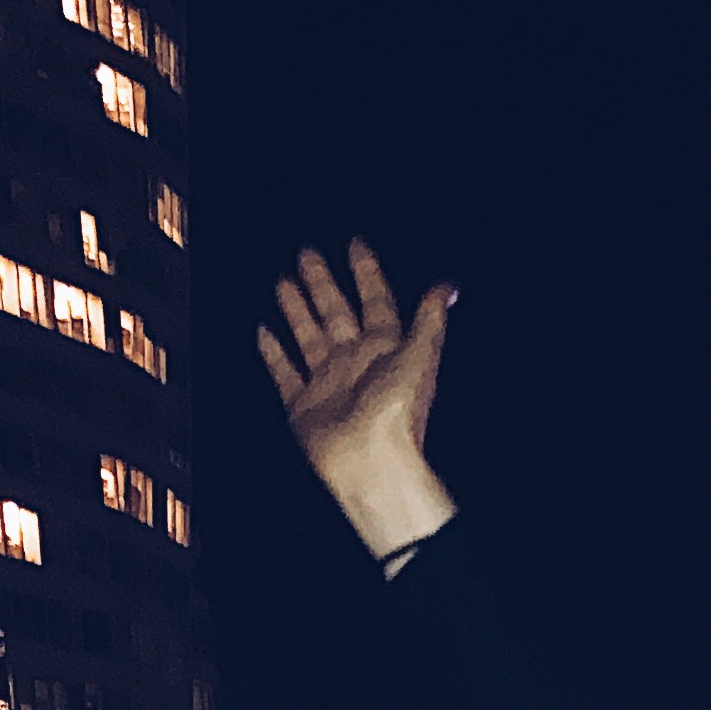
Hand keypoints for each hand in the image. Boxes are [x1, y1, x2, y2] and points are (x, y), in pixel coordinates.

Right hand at [255, 238, 456, 562]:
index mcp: (385, 349)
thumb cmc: (398, 413)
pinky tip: (263, 331)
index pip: (375, 301)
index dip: (366, 272)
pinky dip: (273, 353)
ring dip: (297, 309)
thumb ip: (430, 319)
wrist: (374, 464)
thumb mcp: (420, 356)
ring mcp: (328, 384)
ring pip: (308, 335)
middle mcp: (355, 363)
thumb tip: (447, 287)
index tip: (355, 244)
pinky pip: (284, 373)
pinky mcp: (303, 406)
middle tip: (307, 253)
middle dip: (322, 283)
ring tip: (284, 281)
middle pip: (336, 312)